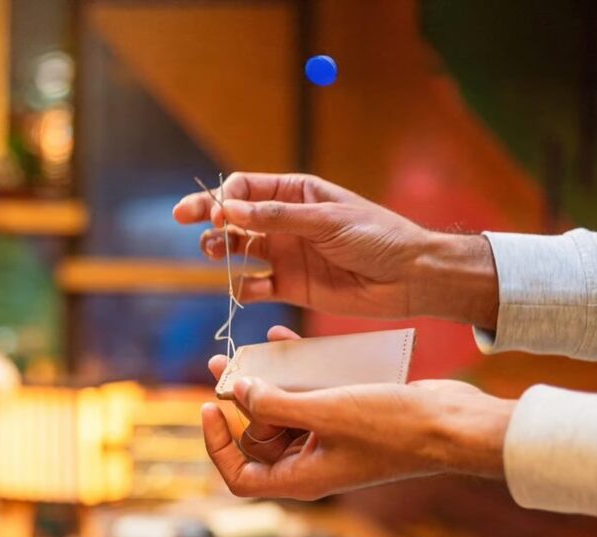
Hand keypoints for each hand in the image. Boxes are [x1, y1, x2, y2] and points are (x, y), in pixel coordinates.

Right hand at [174, 172, 499, 328]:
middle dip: (209, 217)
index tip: (217, 212)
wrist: (410, 278)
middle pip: (235, 217)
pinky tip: (246, 288)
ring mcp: (287, 255)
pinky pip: (256, 287)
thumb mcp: (327, 220)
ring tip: (212, 253)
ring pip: (239, 251)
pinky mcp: (292, 287)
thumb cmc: (377, 237)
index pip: (247, 188)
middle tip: (185, 219)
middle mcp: (286, 222)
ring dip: (220, 251)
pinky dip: (244, 288)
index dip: (226, 197)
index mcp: (297, 193)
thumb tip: (229, 208)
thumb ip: (277, 216)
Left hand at [202, 331, 513, 500]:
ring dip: (264, 384)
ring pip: (282, 413)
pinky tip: (282, 340)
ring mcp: (330, 440)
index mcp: (301, 477)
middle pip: (258, 439)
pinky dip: (295, 373)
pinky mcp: (347, 416)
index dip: (217, 447)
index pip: (240, 477)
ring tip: (245, 350)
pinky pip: (309, 396)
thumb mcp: (325, 412)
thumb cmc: (392, 427)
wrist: (452, 422)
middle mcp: (312, 462)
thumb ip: (275, 404)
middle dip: (241, 404)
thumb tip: (236, 392)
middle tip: (225, 367)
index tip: (208, 409)